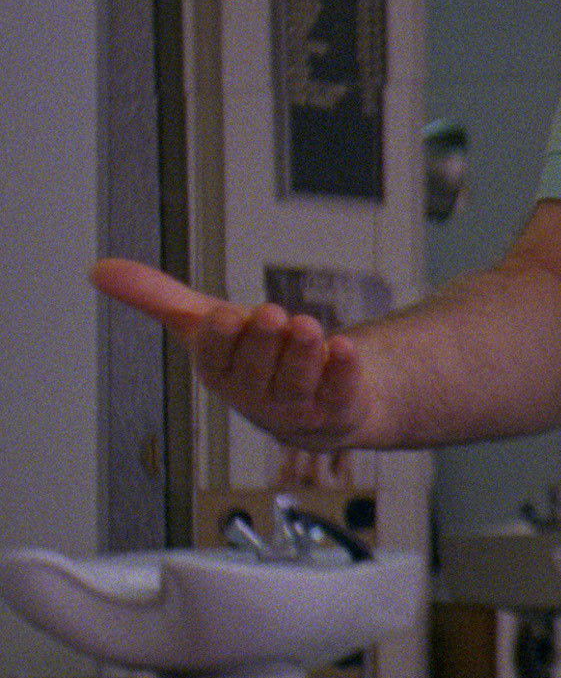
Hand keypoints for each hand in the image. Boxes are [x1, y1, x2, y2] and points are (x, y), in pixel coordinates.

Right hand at [91, 258, 372, 450]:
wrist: (314, 400)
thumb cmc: (256, 358)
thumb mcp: (206, 325)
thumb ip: (158, 298)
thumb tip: (98, 270)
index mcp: (220, 372)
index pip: (215, 357)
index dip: (220, 338)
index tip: (223, 315)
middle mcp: (255, 394)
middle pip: (257, 367)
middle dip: (263, 340)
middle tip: (271, 313)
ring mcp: (298, 406)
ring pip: (298, 380)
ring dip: (303, 353)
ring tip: (307, 327)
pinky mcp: (337, 407)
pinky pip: (340, 389)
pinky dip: (343, 369)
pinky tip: (345, 348)